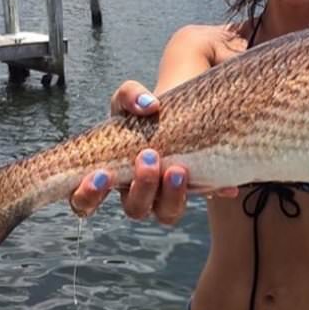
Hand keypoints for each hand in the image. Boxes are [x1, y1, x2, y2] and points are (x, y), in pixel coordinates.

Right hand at [68, 81, 237, 223]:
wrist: (181, 106)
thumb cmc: (145, 109)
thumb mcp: (131, 98)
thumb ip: (130, 95)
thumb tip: (149, 105)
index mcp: (110, 177)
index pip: (85, 202)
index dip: (88, 196)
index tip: (101, 174)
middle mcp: (138, 193)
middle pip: (135, 209)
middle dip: (142, 188)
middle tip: (149, 159)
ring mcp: (168, 196)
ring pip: (167, 214)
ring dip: (172, 195)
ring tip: (179, 169)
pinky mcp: (196, 189)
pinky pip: (204, 196)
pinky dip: (213, 189)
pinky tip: (222, 184)